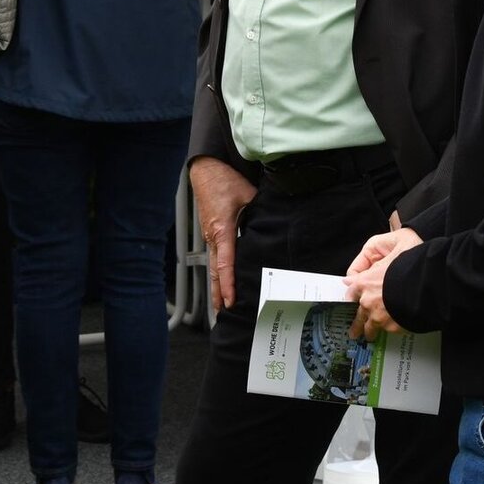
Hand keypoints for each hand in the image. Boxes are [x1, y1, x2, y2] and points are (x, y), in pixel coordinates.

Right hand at [190, 157, 257, 310]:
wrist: (206, 168)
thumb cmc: (224, 180)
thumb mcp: (248, 195)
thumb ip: (261, 213)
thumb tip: (277, 226)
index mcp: (222, 230)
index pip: (225, 264)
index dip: (229, 285)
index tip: (231, 301)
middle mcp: (213, 236)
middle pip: (215, 272)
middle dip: (218, 294)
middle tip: (221, 315)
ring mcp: (210, 235)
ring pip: (212, 266)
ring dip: (216, 286)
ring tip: (219, 306)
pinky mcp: (211, 231)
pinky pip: (213, 256)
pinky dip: (217, 272)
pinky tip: (222, 280)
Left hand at [344, 228, 421, 339]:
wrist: (422, 286)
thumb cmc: (407, 268)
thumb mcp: (388, 257)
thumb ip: (372, 268)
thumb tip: (353, 278)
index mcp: (364, 283)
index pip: (351, 292)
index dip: (352, 297)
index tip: (351, 301)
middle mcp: (367, 302)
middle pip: (358, 315)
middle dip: (356, 324)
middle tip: (353, 331)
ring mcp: (378, 316)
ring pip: (369, 327)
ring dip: (369, 332)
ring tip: (369, 336)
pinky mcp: (391, 327)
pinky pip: (388, 330)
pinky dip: (390, 330)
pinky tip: (392, 331)